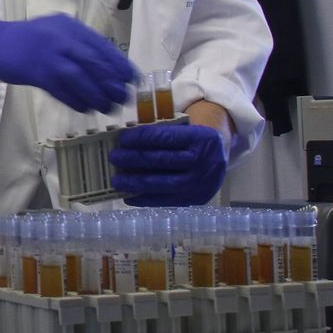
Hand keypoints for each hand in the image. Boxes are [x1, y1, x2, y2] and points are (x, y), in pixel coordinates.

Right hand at [0, 14, 134, 112]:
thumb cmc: (28, 40)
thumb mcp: (56, 31)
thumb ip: (78, 44)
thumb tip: (108, 67)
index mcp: (69, 26)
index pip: (101, 46)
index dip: (119, 65)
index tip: (132, 80)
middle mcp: (60, 38)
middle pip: (93, 63)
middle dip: (111, 83)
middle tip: (123, 98)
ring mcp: (47, 54)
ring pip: (79, 78)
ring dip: (96, 95)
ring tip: (107, 107)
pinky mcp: (35, 72)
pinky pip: (60, 90)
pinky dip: (75, 100)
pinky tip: (84, 108)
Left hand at [110, 123, 227, 205]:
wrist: (218, 161)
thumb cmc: (192, 143)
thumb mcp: (186, 131)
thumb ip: (162, 134)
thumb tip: (125, 142)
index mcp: (200, 138)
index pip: (166, 137)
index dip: (142, 138)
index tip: (123, 139)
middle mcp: (203, 161)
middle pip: (162, 160)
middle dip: (134, 159)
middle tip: (113, 157)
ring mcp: (199, 183)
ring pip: (162, 183)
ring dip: (135, 182)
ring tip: (116, 180)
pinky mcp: (194, 200)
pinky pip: (164, 201)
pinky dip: (144, 199)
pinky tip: (128, 196)